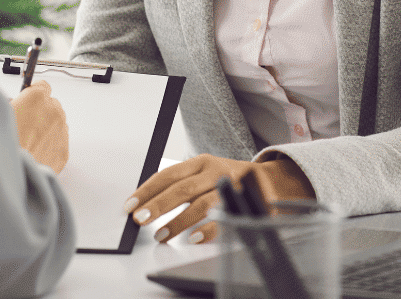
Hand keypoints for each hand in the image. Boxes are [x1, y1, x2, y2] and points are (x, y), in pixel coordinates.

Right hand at [10, 79, 68, 172]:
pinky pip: (59, 141)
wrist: (13, 174)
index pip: (42, 86)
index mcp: (36, 98)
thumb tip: (15, 104)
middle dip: (40, 112)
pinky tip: (35, 151)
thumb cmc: (3, 146)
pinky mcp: (64, 150)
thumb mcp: (0, 115)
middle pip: (51, 105)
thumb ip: (12, 104)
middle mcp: (53, 111)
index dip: (33, 95)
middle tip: (25, 125)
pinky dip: (50, 144)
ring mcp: (61, 131)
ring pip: (57, 123)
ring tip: (29, 141)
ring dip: (46, 128)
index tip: (29, 101)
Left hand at [123, 154, 314, 243]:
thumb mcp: (204, 174)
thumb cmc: (228, 180)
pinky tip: (192, 238)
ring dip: (178, 221)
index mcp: (200, 162)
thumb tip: (147, 203)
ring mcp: (229, 186)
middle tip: (139, 219)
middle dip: (157, 205)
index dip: (147, 190)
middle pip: (181, 188)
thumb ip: (180, 186)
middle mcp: (214, 170)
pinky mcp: (242, 203)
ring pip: (200, 203)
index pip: (167, 175)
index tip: (130, 204)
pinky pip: (222, 217)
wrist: (270, 181)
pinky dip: (206, 229)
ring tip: (162, 235)